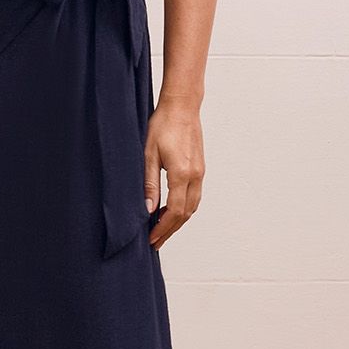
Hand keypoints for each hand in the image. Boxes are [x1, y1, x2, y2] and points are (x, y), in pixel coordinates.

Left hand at [143, 99, 204, 247]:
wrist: (182, 107)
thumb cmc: (162, 125)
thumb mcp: (148, 154)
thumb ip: (149, 184)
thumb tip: (149, 209)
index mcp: (181, 173)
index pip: (175, 211)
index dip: (163, 228)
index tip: (151, 238)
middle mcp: (195, 175)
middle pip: (186, 213)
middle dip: (170, 230)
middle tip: (155, 242)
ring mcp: (200, 172)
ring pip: (193, 206)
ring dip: (178, 221)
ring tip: (162, 229)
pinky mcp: (200, 168)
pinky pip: (195, 196)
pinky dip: (184, 208)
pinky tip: (171, 209)